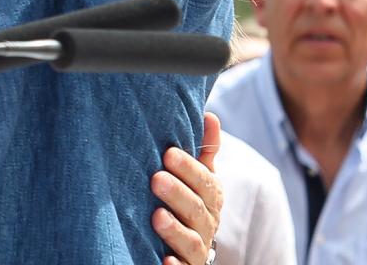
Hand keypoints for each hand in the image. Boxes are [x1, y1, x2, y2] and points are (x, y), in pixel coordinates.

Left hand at [153, 111, 222, 264]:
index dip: (189, 169)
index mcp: (210, 199)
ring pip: (192, 242)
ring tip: (156, 216)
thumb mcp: (197, 178)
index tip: (167, 153)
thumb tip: (209, 116)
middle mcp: (207, 225)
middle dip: (178, 194)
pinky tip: (164, 260)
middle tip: (156, 178)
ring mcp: (197, 250)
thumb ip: (203, 153)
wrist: (186, 248)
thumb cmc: (187, 203)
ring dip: (175, 230)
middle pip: (198, 210)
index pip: (206, 183)